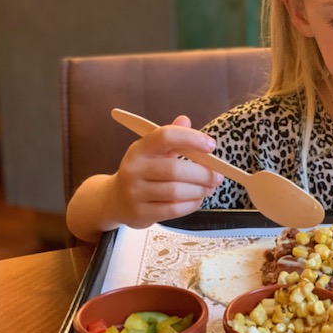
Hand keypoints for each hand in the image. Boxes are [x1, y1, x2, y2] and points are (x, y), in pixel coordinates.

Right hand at [108, 115, 223, 228]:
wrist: (115, 200)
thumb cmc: (144, 171)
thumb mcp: (153, 151)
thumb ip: (172, 136)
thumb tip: (185, 119)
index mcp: (140, 149)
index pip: (165, 136)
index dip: (191, 138)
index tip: (211, 145)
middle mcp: (134, 169)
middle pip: (175, 169)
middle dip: (203, 174)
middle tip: (218, 177)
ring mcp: (135, 193)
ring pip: (176, 191)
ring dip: (199, 190)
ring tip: (209, 188)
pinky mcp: (140, 213)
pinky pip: (173, 209)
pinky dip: (191, 204)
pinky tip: (198, 199)